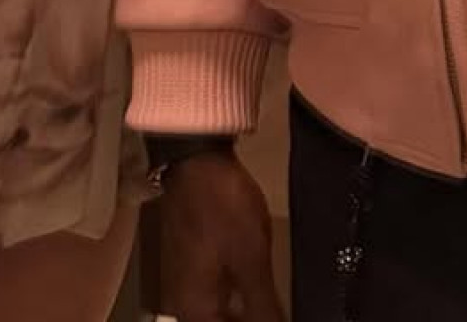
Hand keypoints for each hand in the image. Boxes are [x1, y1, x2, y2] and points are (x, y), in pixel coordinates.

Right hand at [160, 149, 284, 321]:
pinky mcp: (196, 263)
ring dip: (249, 312)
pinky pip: (221, 295)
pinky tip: (260, 288)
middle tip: (280, 311)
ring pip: (222, 313)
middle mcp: (186, 305)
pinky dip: (241, 298)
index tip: (279, 317)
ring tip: (275, 305)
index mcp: (195, 312)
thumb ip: (265, 309)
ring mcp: (189, 282)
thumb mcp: (251, 261)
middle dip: (255, 318)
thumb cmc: (222, 210)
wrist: (195, 159)